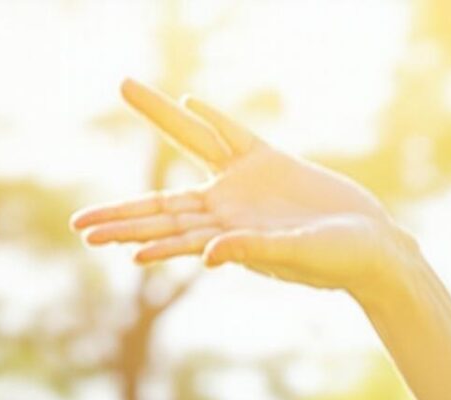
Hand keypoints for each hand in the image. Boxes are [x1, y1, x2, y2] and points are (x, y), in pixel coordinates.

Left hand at [69, 78, 403, 295]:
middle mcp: (226, 210)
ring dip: (161, 116)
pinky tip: (188, 102)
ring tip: (126, 85)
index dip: (131, 230)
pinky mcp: (272, 163)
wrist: (374, 250)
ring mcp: (246, 185)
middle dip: (120, 212)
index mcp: (227, 235)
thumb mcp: (294, 256)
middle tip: (76, 222)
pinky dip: (213, 116)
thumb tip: (209, 253)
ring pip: (193, 142)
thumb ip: (253, 252)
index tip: (93, 236)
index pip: (168, 231)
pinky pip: (234, 135)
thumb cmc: (337, 262)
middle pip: (162, 203)